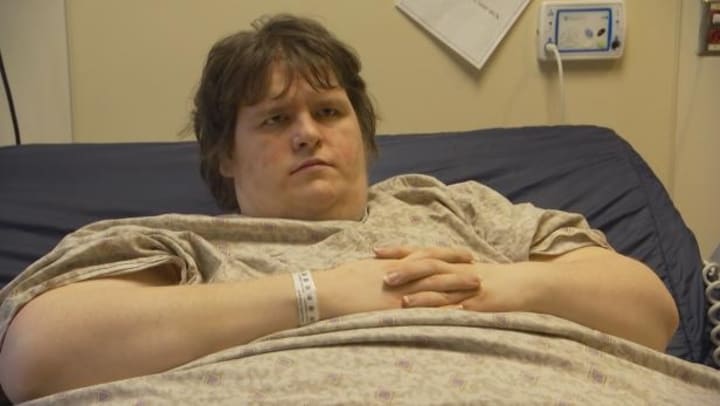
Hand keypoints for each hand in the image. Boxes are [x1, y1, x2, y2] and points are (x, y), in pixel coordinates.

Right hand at [315, 246, 480, 318]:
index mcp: (393, 263)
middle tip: (479, 268)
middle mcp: (401, 275)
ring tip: (477, 287)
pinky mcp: (397, 310)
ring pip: (436, 286)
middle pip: (437, 268)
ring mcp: (400, 292)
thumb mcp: (363, 268)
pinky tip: (460, 313)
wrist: (325, 293)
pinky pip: (426, 310)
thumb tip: (387, 265)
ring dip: (458, 286)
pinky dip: (444, 310)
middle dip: (458, 268)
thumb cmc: (338, 281)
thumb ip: (380, 267)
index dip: (446, 254)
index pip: (426, 255)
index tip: (463, 255)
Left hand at [376, 246, 534, 312]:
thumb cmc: (493, 281)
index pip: (421, 252)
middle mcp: (458, 270)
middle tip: (382, 276)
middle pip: (429, 265)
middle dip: (405, 270)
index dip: (398, 251)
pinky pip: (463, 309)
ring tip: (402, 301)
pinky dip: (448, 313)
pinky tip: (436, 320)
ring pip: (444, 287)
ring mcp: (471, 286)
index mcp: (452, 262)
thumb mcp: (464, 273)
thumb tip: (412, 280)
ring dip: (423, 294)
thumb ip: (441, 275)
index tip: (374, 251)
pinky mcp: (484, 303)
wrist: (529, 283)